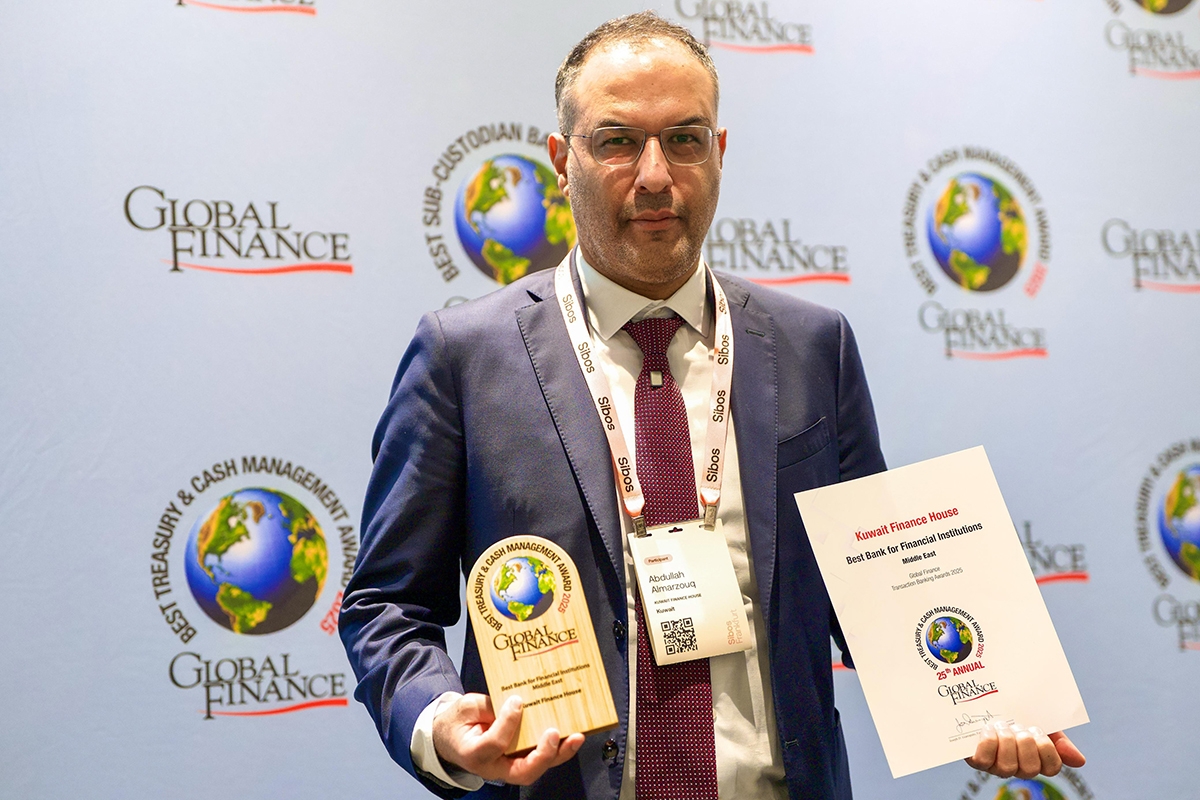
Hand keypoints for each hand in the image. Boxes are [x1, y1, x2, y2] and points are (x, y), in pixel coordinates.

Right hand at [431, 693, 584, 784]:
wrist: (452, 738)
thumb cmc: (459, 723)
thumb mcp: (466, 707)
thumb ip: (489, 706)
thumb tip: (518, 702)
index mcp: (474, 753)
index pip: (495, 744)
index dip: (507, 723)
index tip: (517, 701)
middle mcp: (493, 767)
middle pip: (522, 772)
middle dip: (543, 755)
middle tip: (555, 733)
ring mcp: (508, 767)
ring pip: (536, 769)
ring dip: (559, 754)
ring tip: (576, 736)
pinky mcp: (519, 760)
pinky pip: (540, 759)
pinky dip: (558, 750)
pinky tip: (572, 736)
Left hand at [965, 722, 1084, 778]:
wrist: (984, 698)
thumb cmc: (1015, 714)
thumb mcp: (1041, 722)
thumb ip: (1060, 740)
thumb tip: (1080, 761)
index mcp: (1035, 759)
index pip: (1052, 768)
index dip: (1046, 749)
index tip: (1037, 729)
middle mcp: (1017, 768)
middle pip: (1031, 769)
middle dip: (1026, 743)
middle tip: (1019, 726)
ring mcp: (995, 766)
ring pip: (1008, 767)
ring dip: (1006, 740)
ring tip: (1002, 724)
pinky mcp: (976, 760)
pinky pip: (983, 760)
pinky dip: (988, 741)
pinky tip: (988, 729)